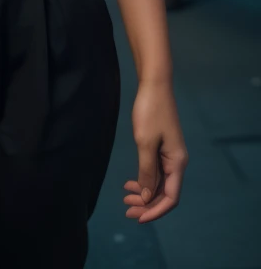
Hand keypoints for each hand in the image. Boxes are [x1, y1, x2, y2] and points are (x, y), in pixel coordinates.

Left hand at [124, 80, 187, 222]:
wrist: (154, 85)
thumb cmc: (150, 112)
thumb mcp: (145, 143)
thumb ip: (147, 172)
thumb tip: (147, 198)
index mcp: (177, 163)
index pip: (171, 197)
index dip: (155, 210)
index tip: (137, 217)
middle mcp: (177, 162)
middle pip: (164, 193)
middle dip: (147, 204)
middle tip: (126, 209)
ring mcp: (170, 155)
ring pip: (159, 183)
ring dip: (144, 193)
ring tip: (125, 198)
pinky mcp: (163, 148)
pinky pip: (155, 172)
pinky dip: (144, 180)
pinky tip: (130, 183)